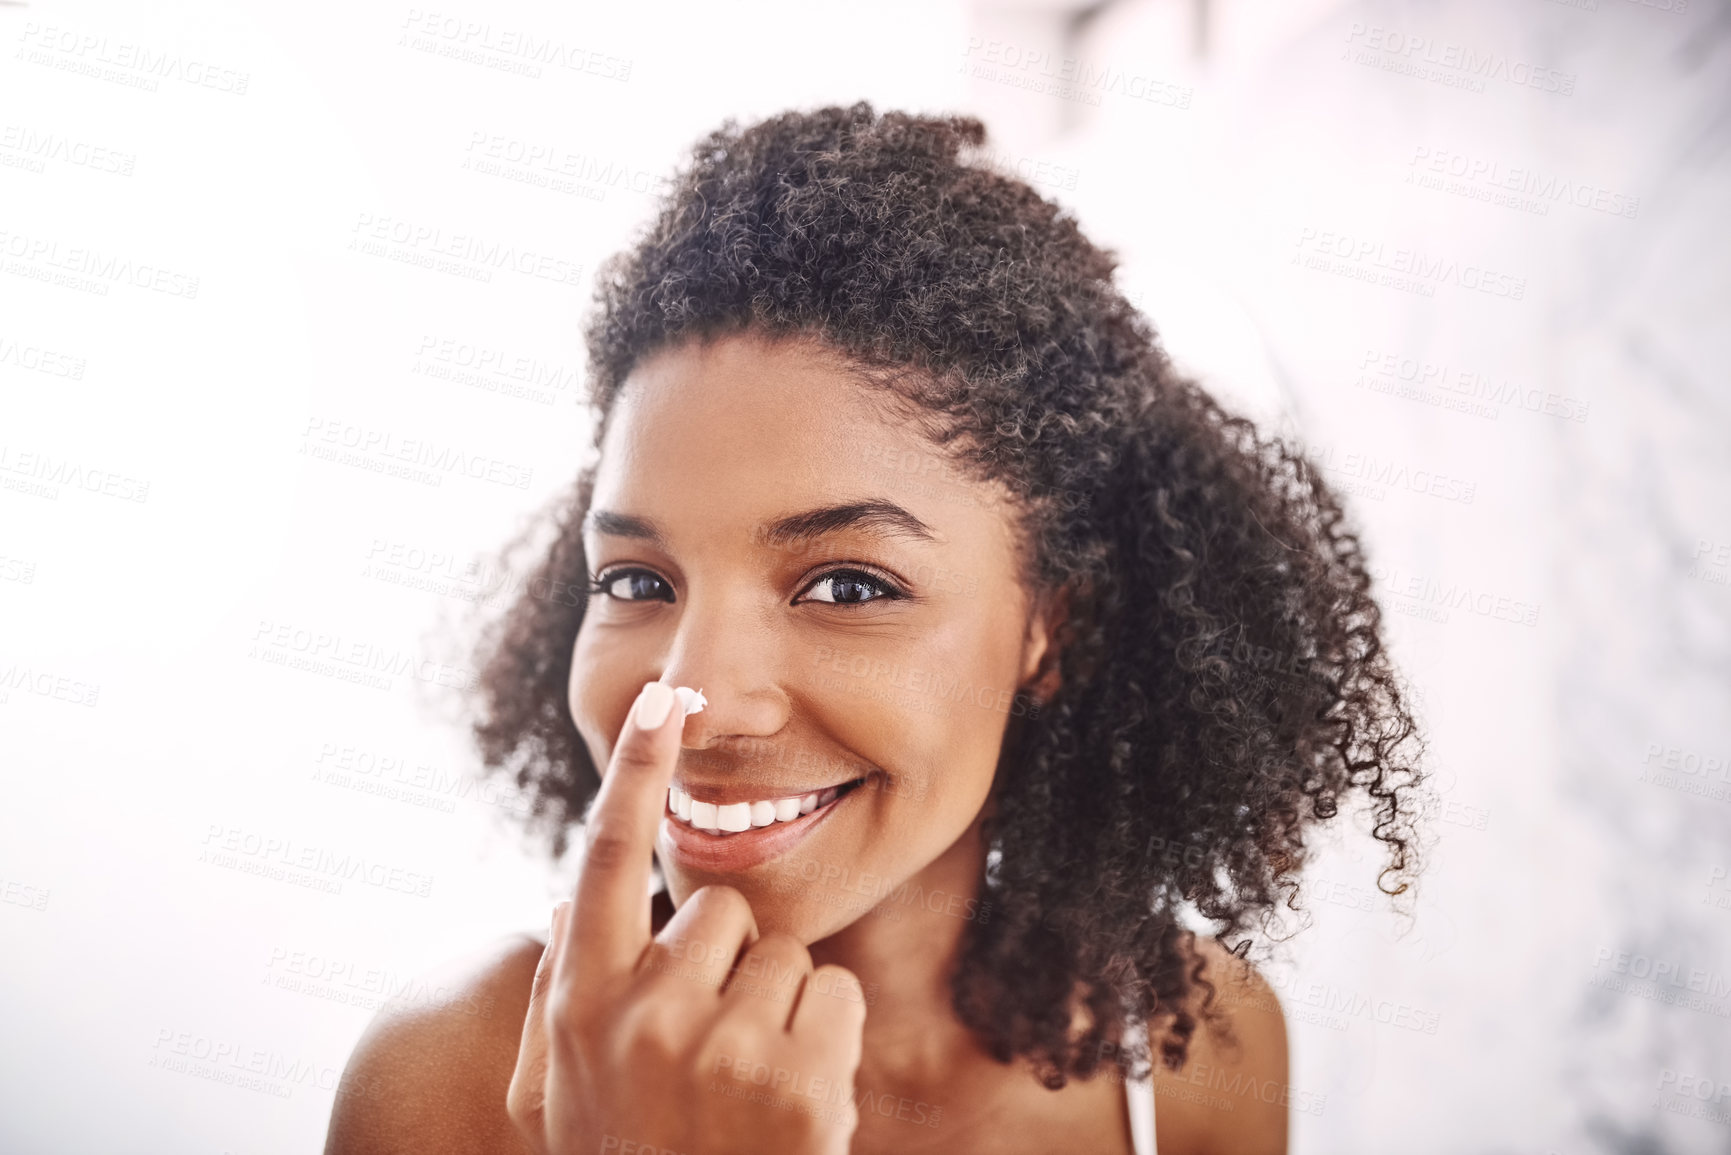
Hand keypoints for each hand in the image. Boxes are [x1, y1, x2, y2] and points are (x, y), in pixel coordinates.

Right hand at [507, 680, 868, 1154]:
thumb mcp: (556, 1092)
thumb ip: (558, 990)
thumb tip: (565, 899)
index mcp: (579, 1003)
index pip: (603, 857)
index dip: (635, 769)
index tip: (665, 695)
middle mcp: (642, 1013)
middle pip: (718, 909)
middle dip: (725, 964)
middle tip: (708, 1051)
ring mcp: (721, 1045)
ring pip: (782, 955)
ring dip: (775, 1009)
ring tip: (744, 1088)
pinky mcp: (798, 1078)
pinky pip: (833, 996)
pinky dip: (826, 1040)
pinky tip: (791, 1103)